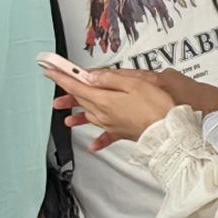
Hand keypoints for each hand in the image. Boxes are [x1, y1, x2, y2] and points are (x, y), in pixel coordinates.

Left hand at [49, 64, 177, 144]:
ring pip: (90, 116)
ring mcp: (111, 124)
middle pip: (81, 100)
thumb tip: (90, 77)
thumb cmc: (155, 106)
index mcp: (104, 99)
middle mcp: (103, 113)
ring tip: (68, 119)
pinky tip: (93, 146)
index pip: (77, 86)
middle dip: (67, 92)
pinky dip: (99, 140)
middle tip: (59, 85)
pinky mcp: (121, 132)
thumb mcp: (134, 83)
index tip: (51, 72)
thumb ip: (110, 79)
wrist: (167, 131)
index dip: (62, 78)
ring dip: (78, 115)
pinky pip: (106, 136)